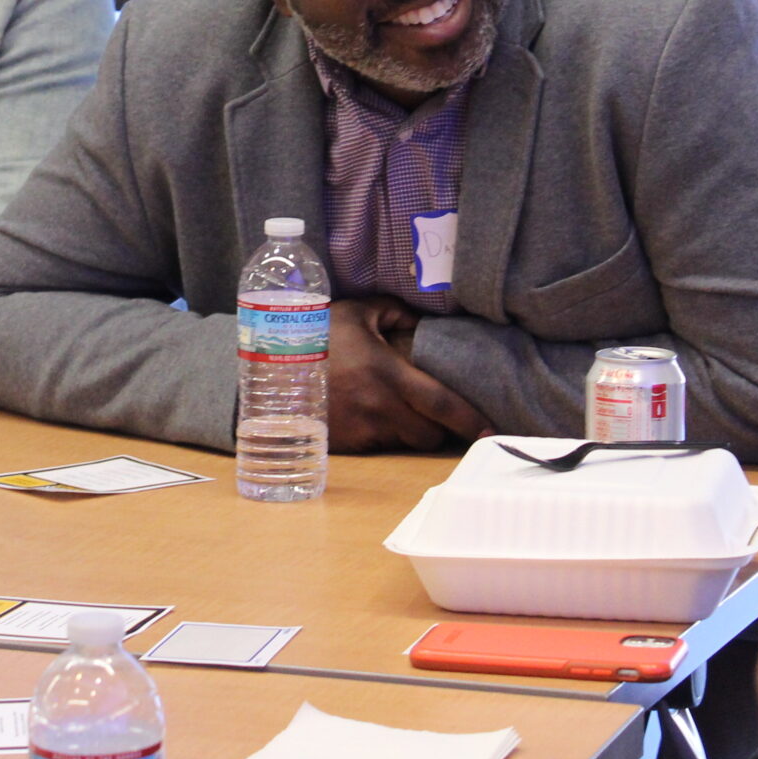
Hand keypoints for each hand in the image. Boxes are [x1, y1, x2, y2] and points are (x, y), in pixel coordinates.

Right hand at [325, 298, 491, 451]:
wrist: (267, 369)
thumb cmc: (315, 335)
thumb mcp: (356, 312)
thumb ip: (395, 311)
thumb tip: (422, 321)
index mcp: (389, 374)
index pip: (443, 404)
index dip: (470, 420)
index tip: (490, 430)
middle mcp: (380, 408)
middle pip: (428, 434)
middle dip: (437, 429)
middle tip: (436, 416)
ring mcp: (362, 430)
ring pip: (404, 443)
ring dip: (409, 432)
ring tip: (399, 412)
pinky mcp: (345, 445)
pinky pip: (377, 447)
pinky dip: (381, 436)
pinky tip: (369, 417)